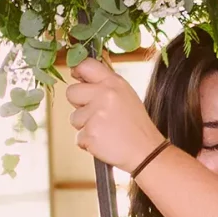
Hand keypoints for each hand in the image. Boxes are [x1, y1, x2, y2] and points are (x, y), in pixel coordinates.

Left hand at [64, 56, 166, 173]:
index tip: (78, 77)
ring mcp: (96, 114)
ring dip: (84, 126)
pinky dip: (88, 142)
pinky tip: (104, 140)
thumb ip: (105, 84)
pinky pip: (78, 136)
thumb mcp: (126, 95)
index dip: (77, 71)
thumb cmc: (136, 125)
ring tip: (104, 129)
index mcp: (114, 83)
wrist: (146, 152)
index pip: (86, 65)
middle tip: (96, 113)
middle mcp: (104, 94)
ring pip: (74, 117)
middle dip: (78, 104)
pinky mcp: (90, 133)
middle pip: (71, 92)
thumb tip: (82, 72)